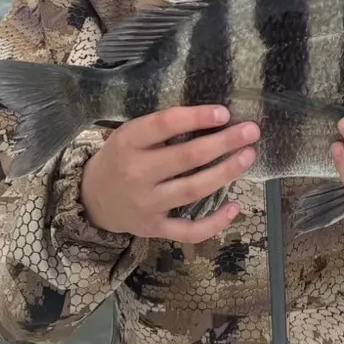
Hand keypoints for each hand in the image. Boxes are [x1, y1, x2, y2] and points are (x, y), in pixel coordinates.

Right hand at [81, 105, 258, 242]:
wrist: (93, 199)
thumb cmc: (120, 158)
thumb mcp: (128, 136)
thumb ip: (160, 129)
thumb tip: (210, 119)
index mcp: (127, 142)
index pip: (165, 124)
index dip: (197, 117)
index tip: (224, 112)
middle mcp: (136, 173)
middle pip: (187, 157)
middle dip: (223, 143)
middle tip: (251, 131)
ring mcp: (146, 203)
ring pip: (193, 189)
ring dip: (225, 173)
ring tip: (248, 156)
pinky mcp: (154, 228)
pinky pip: (188, 230)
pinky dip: (215, 222)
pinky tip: (235, 207)